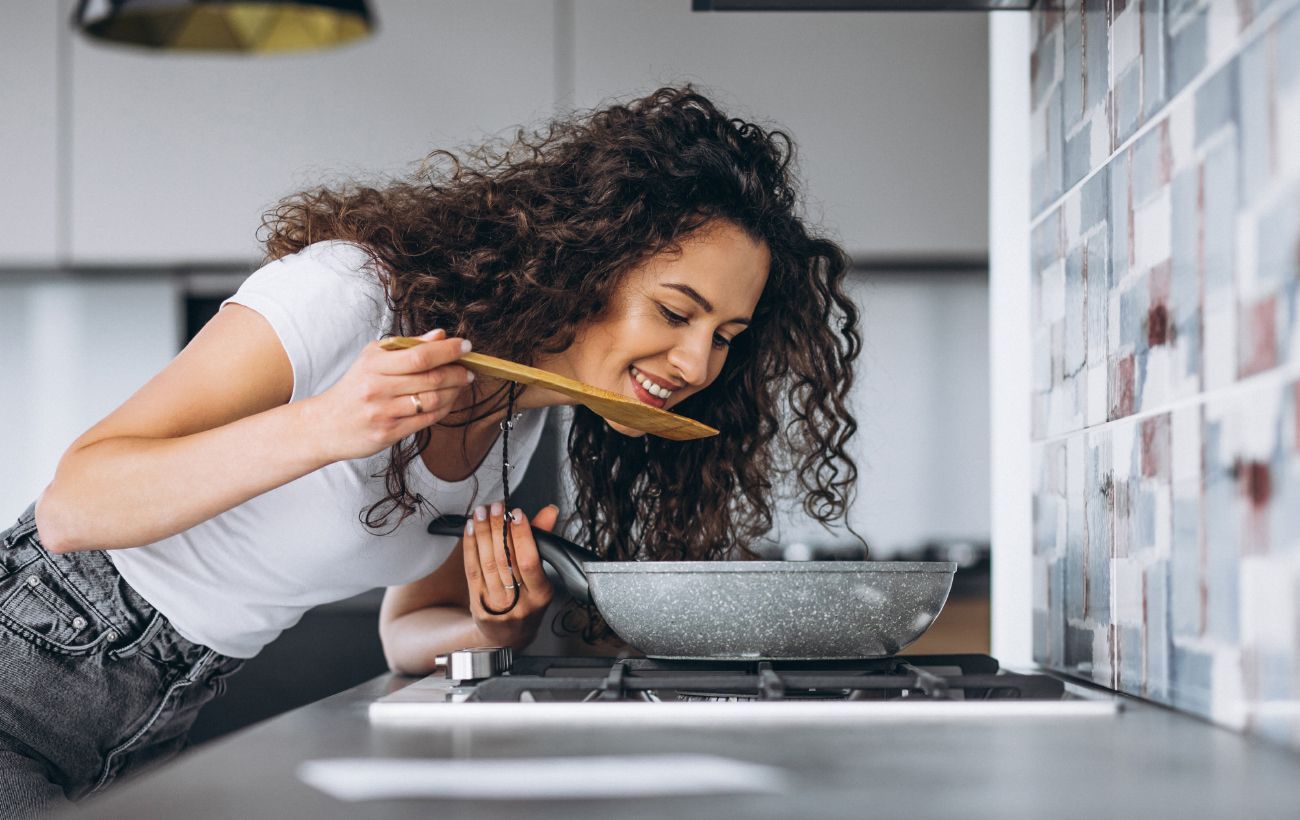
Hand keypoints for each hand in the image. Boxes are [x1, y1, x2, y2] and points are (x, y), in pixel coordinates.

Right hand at [309, 329, 474, 461]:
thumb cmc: (354, 388)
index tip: (466, 346)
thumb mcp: (373, 359)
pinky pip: (427, 420)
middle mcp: (378, 388)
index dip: (448, 351)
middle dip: (457, 373)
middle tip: (468, 370)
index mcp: (374, 364)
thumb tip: (440, 335)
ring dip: (454, 391)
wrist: (326, 425)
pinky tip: (448, 401)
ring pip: (432, 400)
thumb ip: (407, 347)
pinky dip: (444, 409)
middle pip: (430, 378)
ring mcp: (384, 412)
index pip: (420, 355)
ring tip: (460, 384)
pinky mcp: (389, 432)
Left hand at [463, 501, 557, 648]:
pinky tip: (470, 530)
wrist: (507, 637)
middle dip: (499, 529)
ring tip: (482, 513)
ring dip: (482, 533)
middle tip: (496, 508)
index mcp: (541, 595)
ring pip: (487, 563)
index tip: (517, 514)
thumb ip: (542, 541)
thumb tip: (549, 511)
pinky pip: (473, 571)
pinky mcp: (478, 606)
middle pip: (506, 560)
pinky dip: (470, 547)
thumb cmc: (528, 602)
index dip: (522, 535)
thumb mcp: (541, 577)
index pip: (530, 561)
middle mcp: (519, 603)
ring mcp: (497, 606)